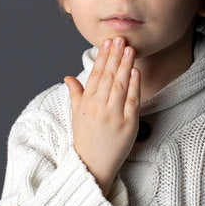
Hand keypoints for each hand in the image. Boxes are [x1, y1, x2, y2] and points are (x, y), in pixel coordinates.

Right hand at [63, 37, 140, 194]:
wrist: (93, 166)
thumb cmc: (85, 140)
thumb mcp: (76, 116)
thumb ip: (75, 94)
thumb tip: (68, 77)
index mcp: (86, 104)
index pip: (95, 75)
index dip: (102, 57)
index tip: (106, 42)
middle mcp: (99, 108)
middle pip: (108, 76)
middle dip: (114, 56)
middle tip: (120, 39)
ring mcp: (114, 116)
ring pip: (121, 85)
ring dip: (125, 65)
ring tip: (130, 49)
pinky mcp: (129, 124)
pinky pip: (133, 100)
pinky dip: (135, 84)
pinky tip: (136, 71)